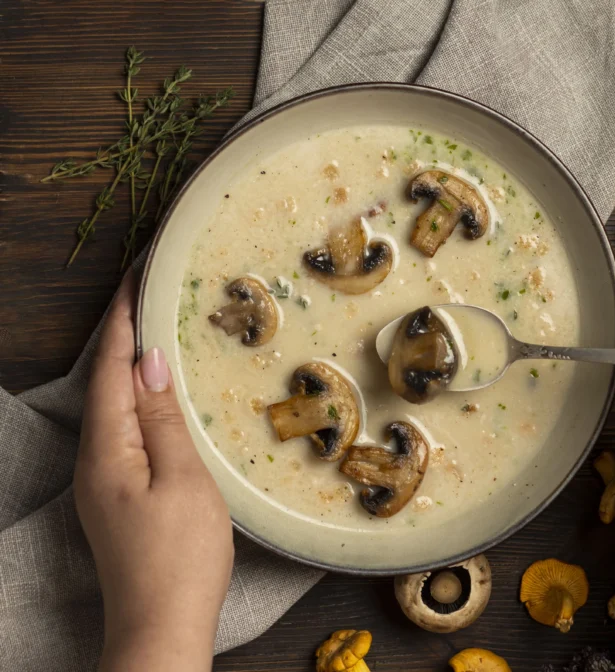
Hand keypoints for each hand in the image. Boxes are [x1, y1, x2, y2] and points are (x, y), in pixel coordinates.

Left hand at [74, 273, 232, 671]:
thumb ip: (162, 420)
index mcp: (107, 451)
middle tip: (149, 296)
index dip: (123, 324)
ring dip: (132, 369)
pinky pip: (125, 434)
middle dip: (124, 338)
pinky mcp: (119, 500)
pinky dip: (140, 403)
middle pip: (105, 386)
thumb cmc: (180, 557)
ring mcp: (104, 483)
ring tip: (158, 334)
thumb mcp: (182, 481)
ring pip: (115, 410)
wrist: (162, 628)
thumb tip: (149, 363)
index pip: (112, 372)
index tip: (136, 279)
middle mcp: (95, 462)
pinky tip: (161, 400)